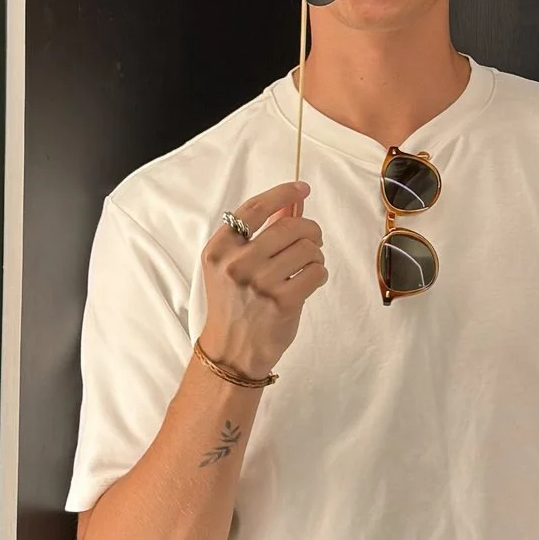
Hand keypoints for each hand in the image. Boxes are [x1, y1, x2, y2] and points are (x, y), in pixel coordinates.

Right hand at [198, 182, 326, 375]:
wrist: (231, 351)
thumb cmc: (234, 305)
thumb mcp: (230, 266)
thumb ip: (255, 236)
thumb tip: (289, 205)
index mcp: (219, 249)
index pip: (255, 208)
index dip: (283, 193)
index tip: (301, 188)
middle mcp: (237, 263)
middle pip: (290, 226)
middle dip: (310, 230)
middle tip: (313, 240)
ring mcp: (260, 282)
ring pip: (308, 248)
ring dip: (315, 256)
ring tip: (306, 267)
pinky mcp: (283, 301)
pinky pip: (317, 272)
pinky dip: (319, 274)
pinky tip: (308, 283)